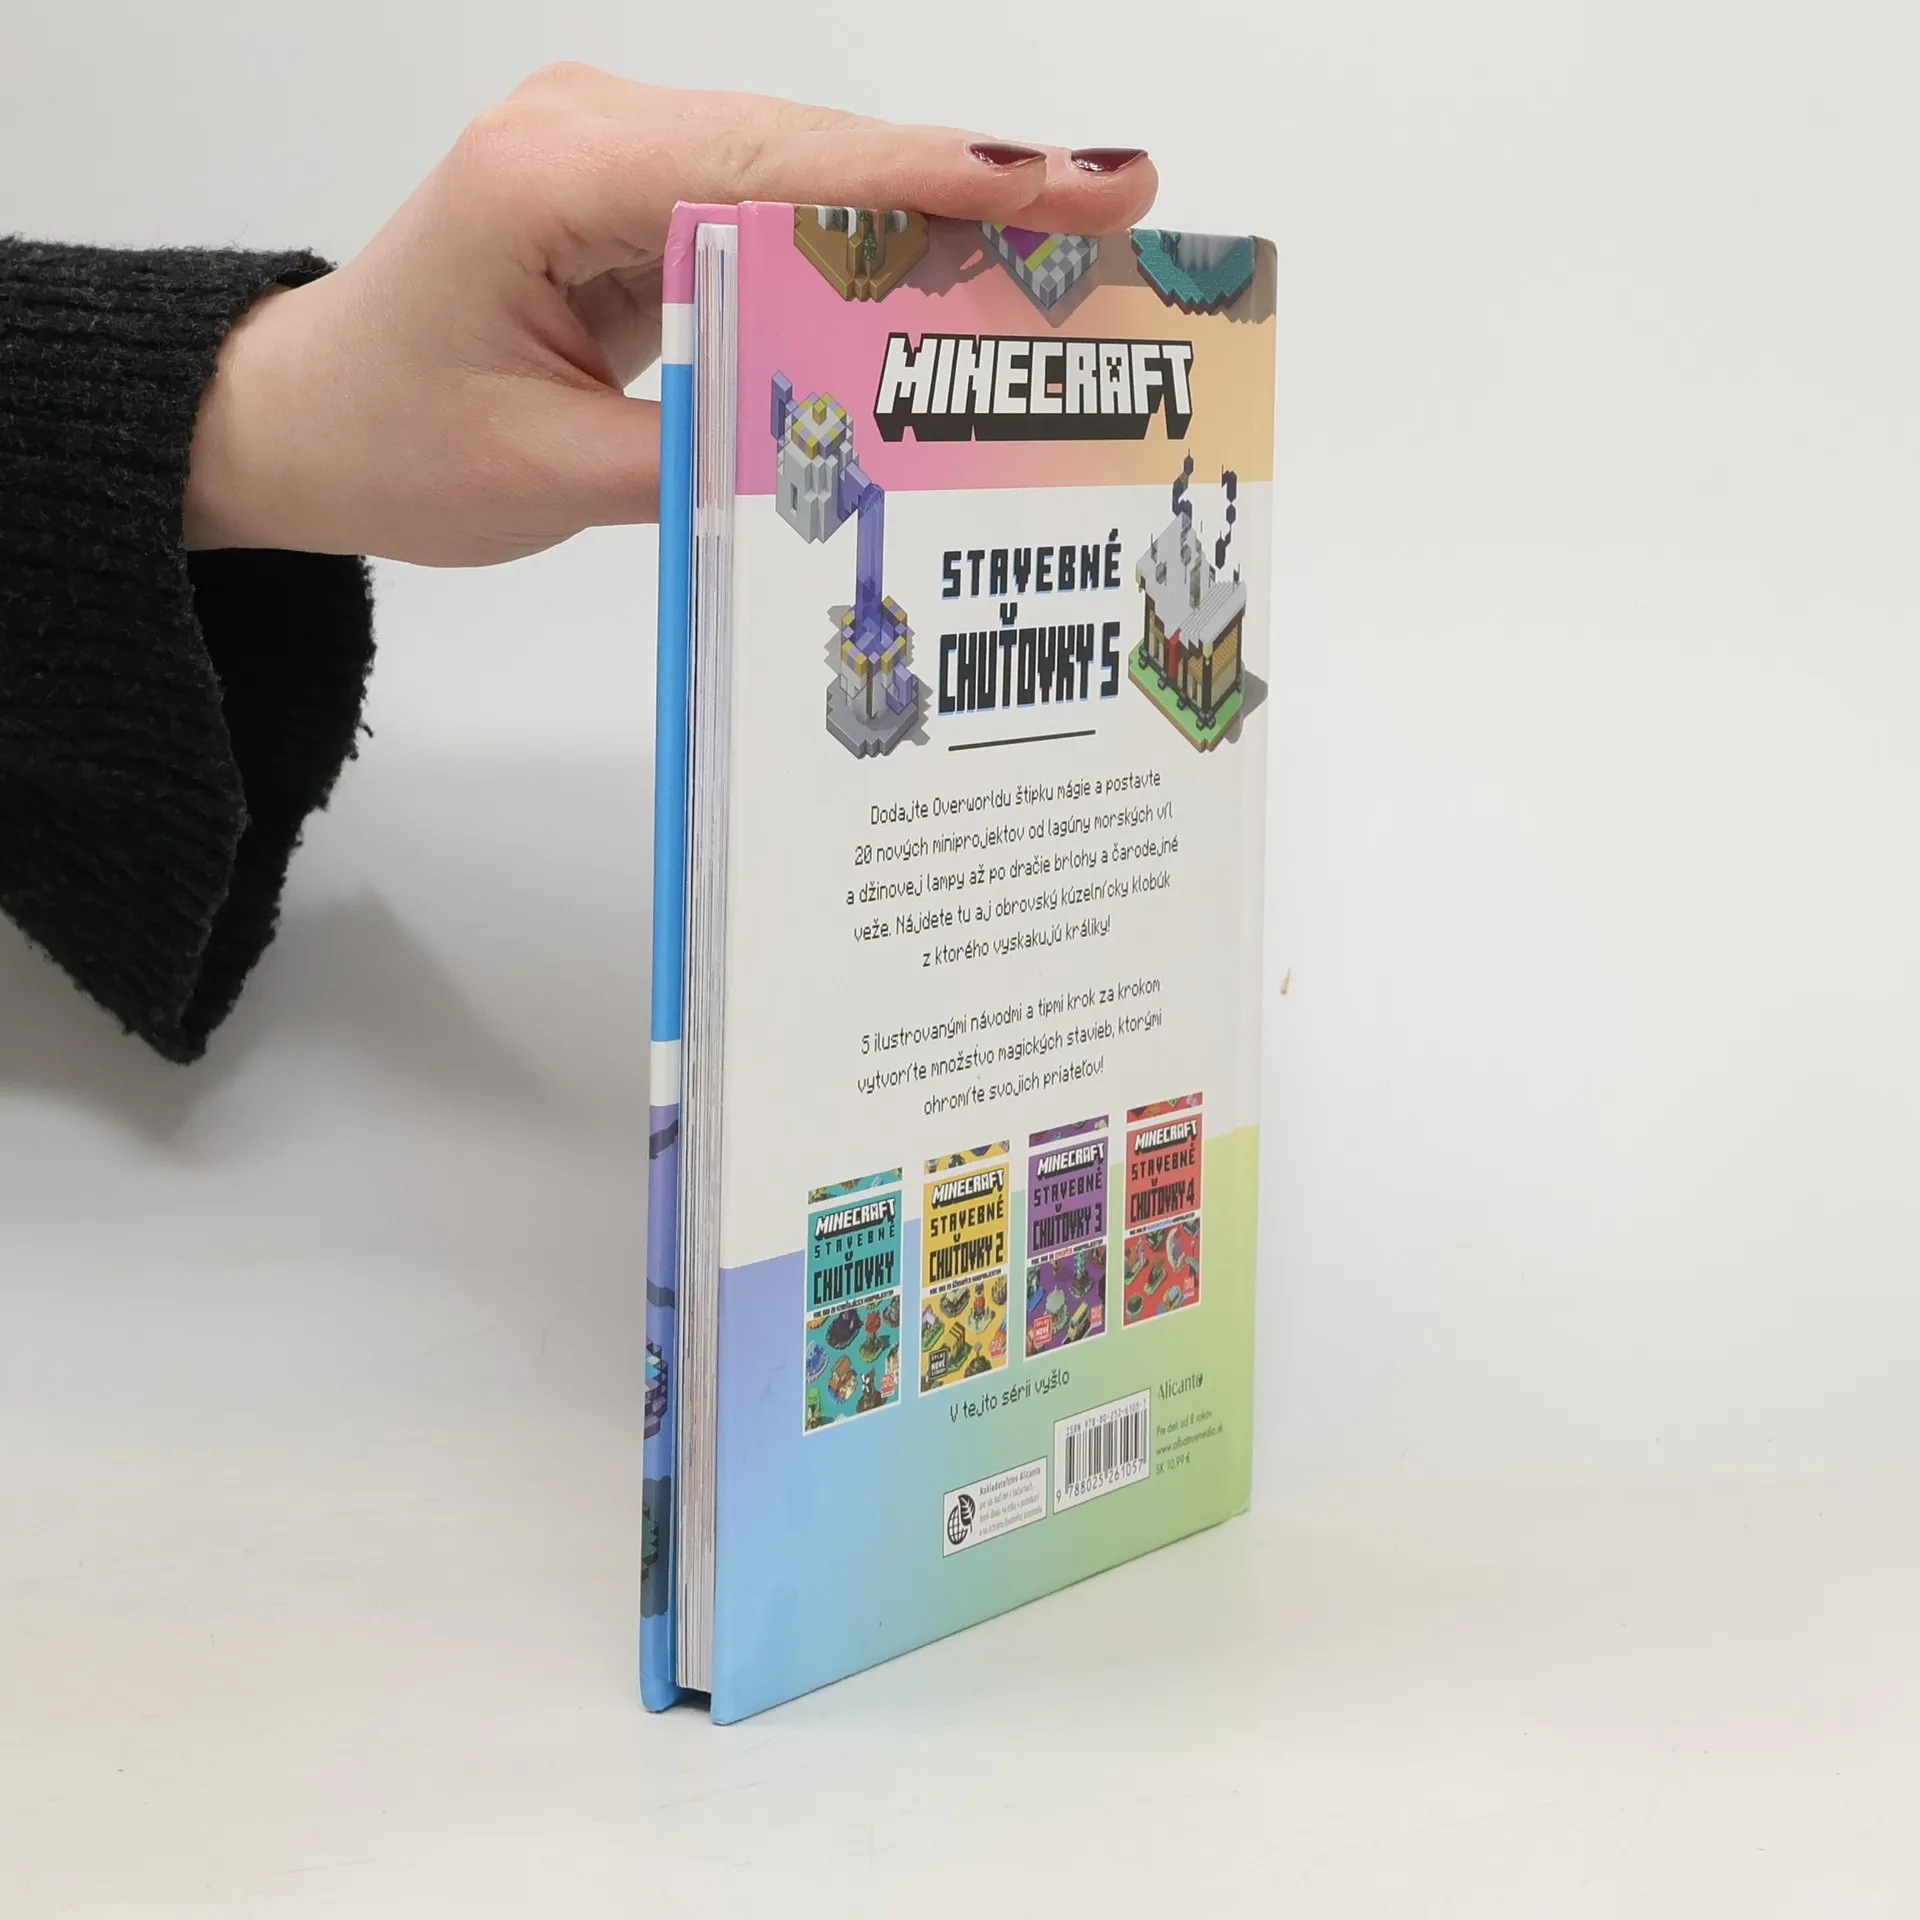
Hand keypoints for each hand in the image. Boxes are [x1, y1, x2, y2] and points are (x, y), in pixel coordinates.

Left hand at [183, 66, 1157, 566]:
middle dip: (969, 183)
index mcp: (549, 178)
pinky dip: (867, 240)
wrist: (310, 417)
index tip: (1056, 184)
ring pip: (809, 169)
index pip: (775, 170)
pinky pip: (776, 203)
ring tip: (1069, 238)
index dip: (926, 180)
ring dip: (934, 209)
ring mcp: (617, 147)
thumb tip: (858, 449)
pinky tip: (958, 266)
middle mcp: (591, 130)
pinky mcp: (638, 186)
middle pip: (815, 149)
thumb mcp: (551, 480)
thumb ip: (708, 456)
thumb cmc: (396, 444)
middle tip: (1118, 210)